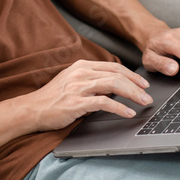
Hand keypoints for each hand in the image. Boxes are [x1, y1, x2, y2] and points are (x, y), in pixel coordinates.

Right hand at [24, 60, 151, 131]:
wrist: (32, 109)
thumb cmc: (52, 98)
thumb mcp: (72, 81)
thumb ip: (91, 80)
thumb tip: (113, 86)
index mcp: (82, 66)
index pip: (114, 67)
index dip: (132, 75)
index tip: (143, 83)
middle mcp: (82, 73)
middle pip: (117, 74)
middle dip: (136, 84)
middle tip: (148, 94)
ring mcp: (79, 87)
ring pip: (114, 85)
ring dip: (133, 94)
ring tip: (144, 102)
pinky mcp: (77, 103)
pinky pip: (104, 103)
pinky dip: (119, 107)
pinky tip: (128, 112)